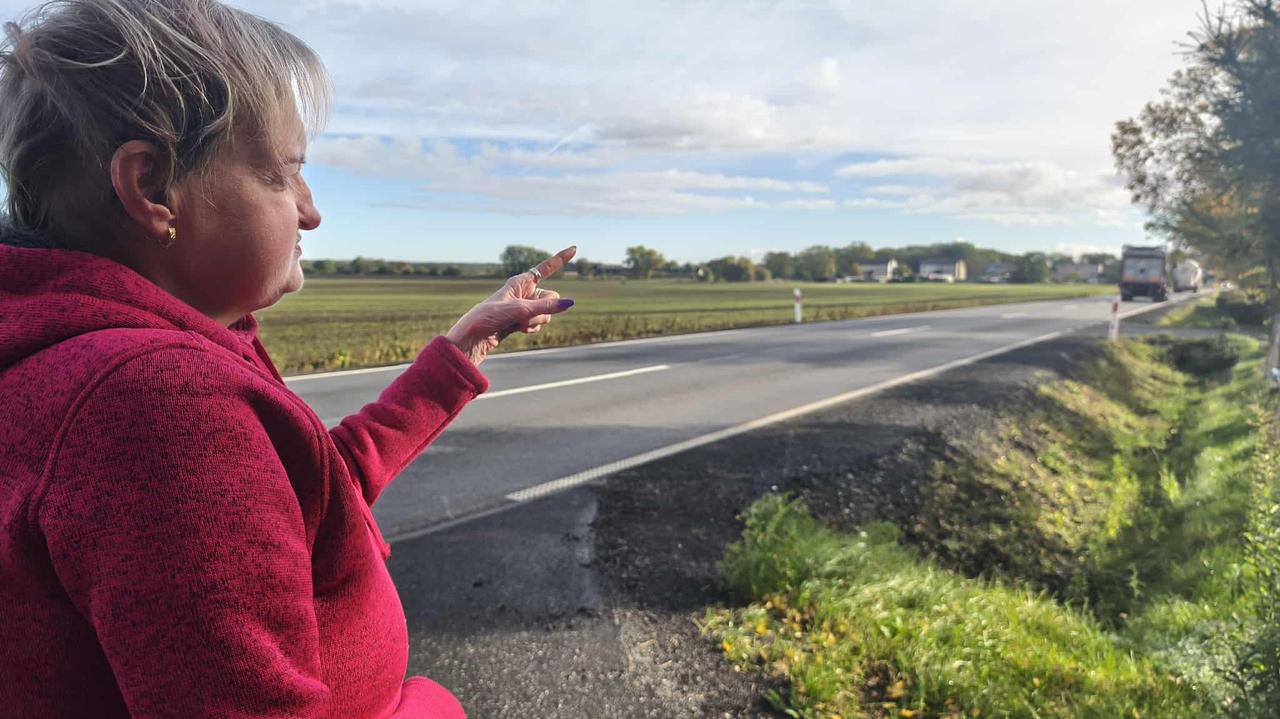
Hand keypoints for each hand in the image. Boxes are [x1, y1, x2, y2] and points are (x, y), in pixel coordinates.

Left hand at [446, 246, 577, 365]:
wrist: (474, 337)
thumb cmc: (491, 316)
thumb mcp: (520, 310)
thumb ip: (546, 307)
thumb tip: (570, 303)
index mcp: (521, 281)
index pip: (546, 268)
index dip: (560, 259)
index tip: (574, 248)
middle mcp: (525, 292)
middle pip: (551, 298)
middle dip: (544, 309)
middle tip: (525, 314)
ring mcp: (525, 306)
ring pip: (547, 313)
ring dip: (535, 321)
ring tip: (517, 323)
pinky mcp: (523, 320)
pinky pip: (539, 323)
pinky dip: (532, 327)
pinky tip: (517, 330)